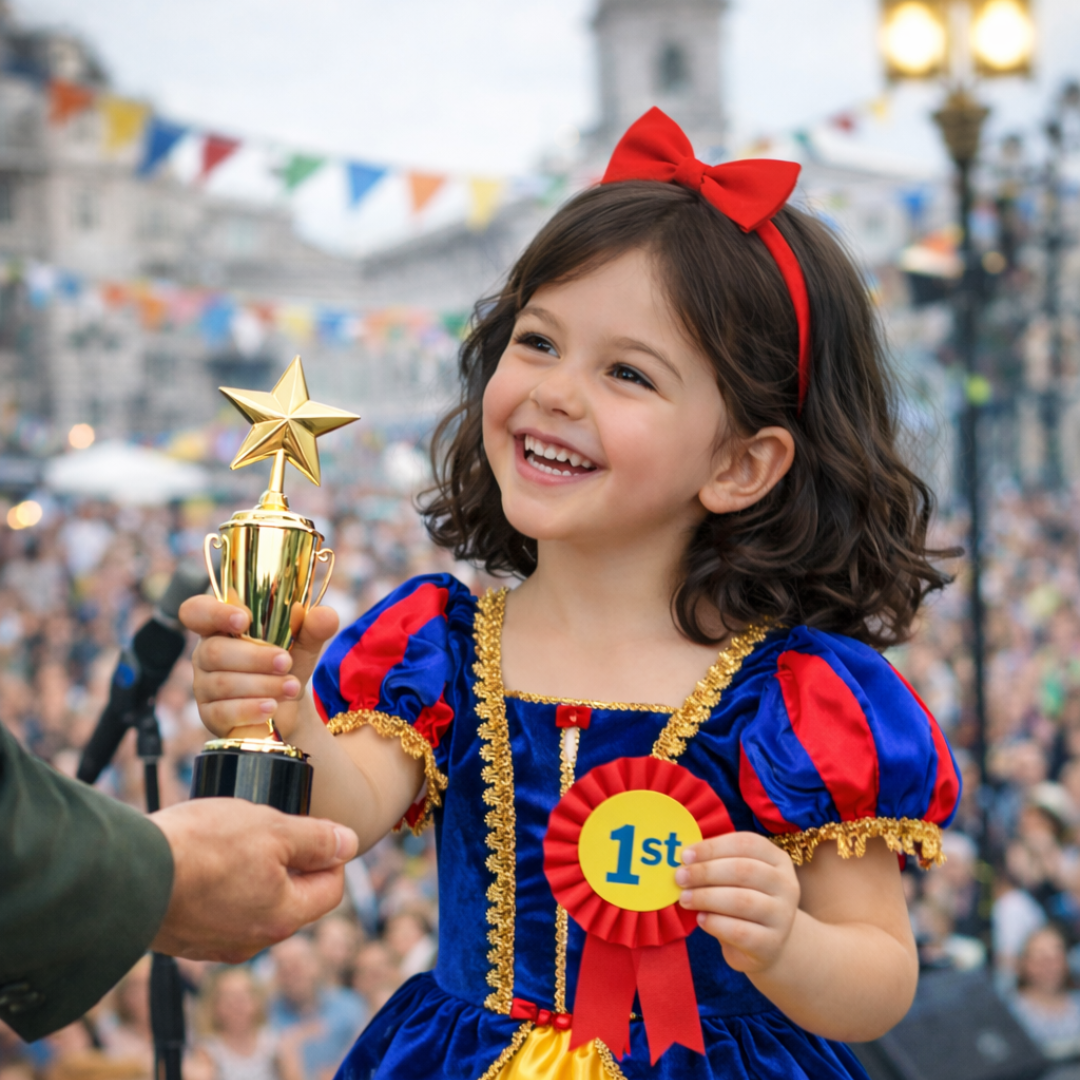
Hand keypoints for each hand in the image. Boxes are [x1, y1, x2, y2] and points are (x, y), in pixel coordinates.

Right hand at [149, 797, 358, 962]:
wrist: (125, 874)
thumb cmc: (204, 847)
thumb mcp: (273, 828)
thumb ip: (317, 840)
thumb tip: (349, 843)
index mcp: (283, 918)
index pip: (330, 890)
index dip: (330, 855)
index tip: (316, 828)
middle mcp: (252, 942)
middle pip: (293, 899)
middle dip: (291, 862)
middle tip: (272, 827)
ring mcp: (215, 945)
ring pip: (254, 904)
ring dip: (254, 873)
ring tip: (234, 839)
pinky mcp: (185, 939)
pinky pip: (219, 911)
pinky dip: (221, 886)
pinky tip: (206, 859)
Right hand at [181, 595, 337, 742]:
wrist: (288, 705)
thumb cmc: (286, 663)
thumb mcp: (304, 642)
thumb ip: (314, 626)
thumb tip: (325, 616)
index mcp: (221, 626)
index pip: (196, 611)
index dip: (214, 613)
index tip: (244, 618)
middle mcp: (206, 653)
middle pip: (214, 651)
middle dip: (254, 657)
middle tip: (286, 662)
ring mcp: (204, 686)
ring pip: (222, 683)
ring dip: (261, 684)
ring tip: (291, 687)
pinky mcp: (210, 715)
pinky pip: (222, 712)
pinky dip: (250, 709)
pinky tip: (271, 707)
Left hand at [675, 831, 799, 973]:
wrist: (766, 944)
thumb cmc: (744, 900)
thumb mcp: (737, 877)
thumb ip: (717, 863)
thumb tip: (684, 856)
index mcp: (777, 859)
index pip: (746, 843)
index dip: (713, 847)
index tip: (686, 856)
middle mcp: (786, 885)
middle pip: (743, 870)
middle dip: (705, 872)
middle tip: (680, 877)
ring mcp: (783, 916)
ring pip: (741, 900)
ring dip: (706, 897)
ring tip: (685, 899)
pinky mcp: (772, 943)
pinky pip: (740, 931)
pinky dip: (715, 923)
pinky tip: (701, 919)